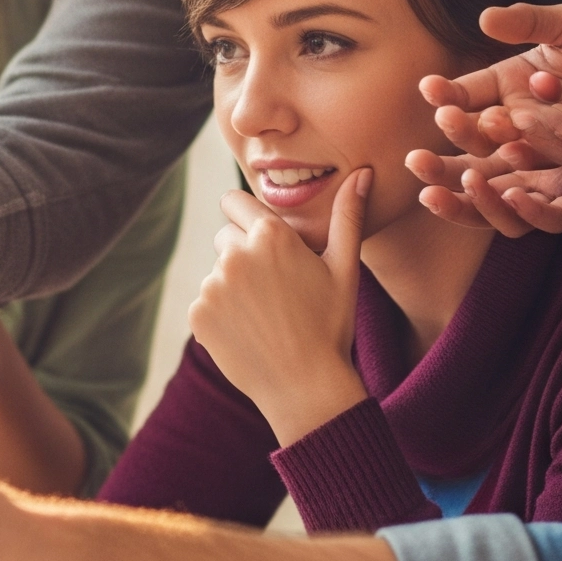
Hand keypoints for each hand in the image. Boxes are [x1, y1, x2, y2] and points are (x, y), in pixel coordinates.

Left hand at [188, 172, 369, 443]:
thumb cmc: (331, 325)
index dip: (248, 217)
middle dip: (244, 253)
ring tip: (266, 314)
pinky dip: (221, 313)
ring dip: (234, 285)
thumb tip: (362, 173)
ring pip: (217, 272)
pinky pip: (206, 301)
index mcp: (270, 234)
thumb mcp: (344, 268)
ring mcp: (212, 285)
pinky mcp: (199, 314)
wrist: (306, 387)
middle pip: (226, 237)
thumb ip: (348, 216)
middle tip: (274, 287)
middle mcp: (235, 253)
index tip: (262, 237)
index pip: (235, 201)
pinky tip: (250, 331)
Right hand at [414, 2, 561, 232]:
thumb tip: (485, 16)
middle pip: (480, 163)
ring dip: (485, 195)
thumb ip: (532, 23)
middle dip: (447, 164)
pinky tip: (520, 194)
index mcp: (519, 101)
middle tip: (422, 153)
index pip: (472, 109)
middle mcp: (535, 140)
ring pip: (513, 197)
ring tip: (469, 176)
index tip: (430, 92)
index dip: (449, 105)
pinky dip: (540, 210)